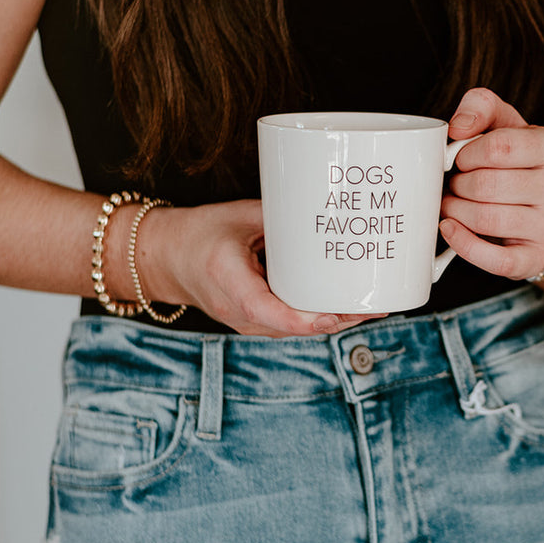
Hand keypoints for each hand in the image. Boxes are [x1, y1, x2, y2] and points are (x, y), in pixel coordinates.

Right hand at [137, 200, 383, 336]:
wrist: (165, 259)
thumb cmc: (200, 232)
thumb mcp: (239, 216)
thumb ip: (283, 218)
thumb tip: (329, 211)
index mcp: (228, 281)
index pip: (267, 311)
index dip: (306, 318)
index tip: (338, 314)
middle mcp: (237, 311)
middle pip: (293, 327)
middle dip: (338, 320)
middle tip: (379, 305)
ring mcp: (244, 323)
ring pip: (296, 331)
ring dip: (335, 323)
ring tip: (375, 307)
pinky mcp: (254, 323)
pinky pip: (290, 326)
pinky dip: (319, 319)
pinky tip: (349, 309)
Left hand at [439, 87, 543, 280]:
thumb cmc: (516, 162)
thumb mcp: (504, 124)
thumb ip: (481, 106)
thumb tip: (457, 127)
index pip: (499, 147)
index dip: (467, 153)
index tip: (461, 158)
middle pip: (486, 185)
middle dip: (457, 184)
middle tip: (454, 184)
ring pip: (486, 219)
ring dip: (454, 210)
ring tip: (452, 204)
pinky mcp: (536, 258)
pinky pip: (495, 259)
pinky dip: (464, 245)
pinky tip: (450, 229)